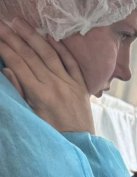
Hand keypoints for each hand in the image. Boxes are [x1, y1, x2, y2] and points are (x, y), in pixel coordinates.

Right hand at [0, 18, 94, 132]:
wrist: (81, 145)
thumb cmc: (53, 135)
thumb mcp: (33, 118)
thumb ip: (21, 94)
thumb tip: (8, 70)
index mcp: (41, 95)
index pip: (19, 65)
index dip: (5, 49)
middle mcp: (56, 86)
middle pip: (31, 56)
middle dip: (14, 38)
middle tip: (2, 24)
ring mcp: (70, 84)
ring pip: (49, 54)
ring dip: (33, 36)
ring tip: (19, 23)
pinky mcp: (81, 86)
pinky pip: (71, 62)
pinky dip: (60, 48)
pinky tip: (49, 37)